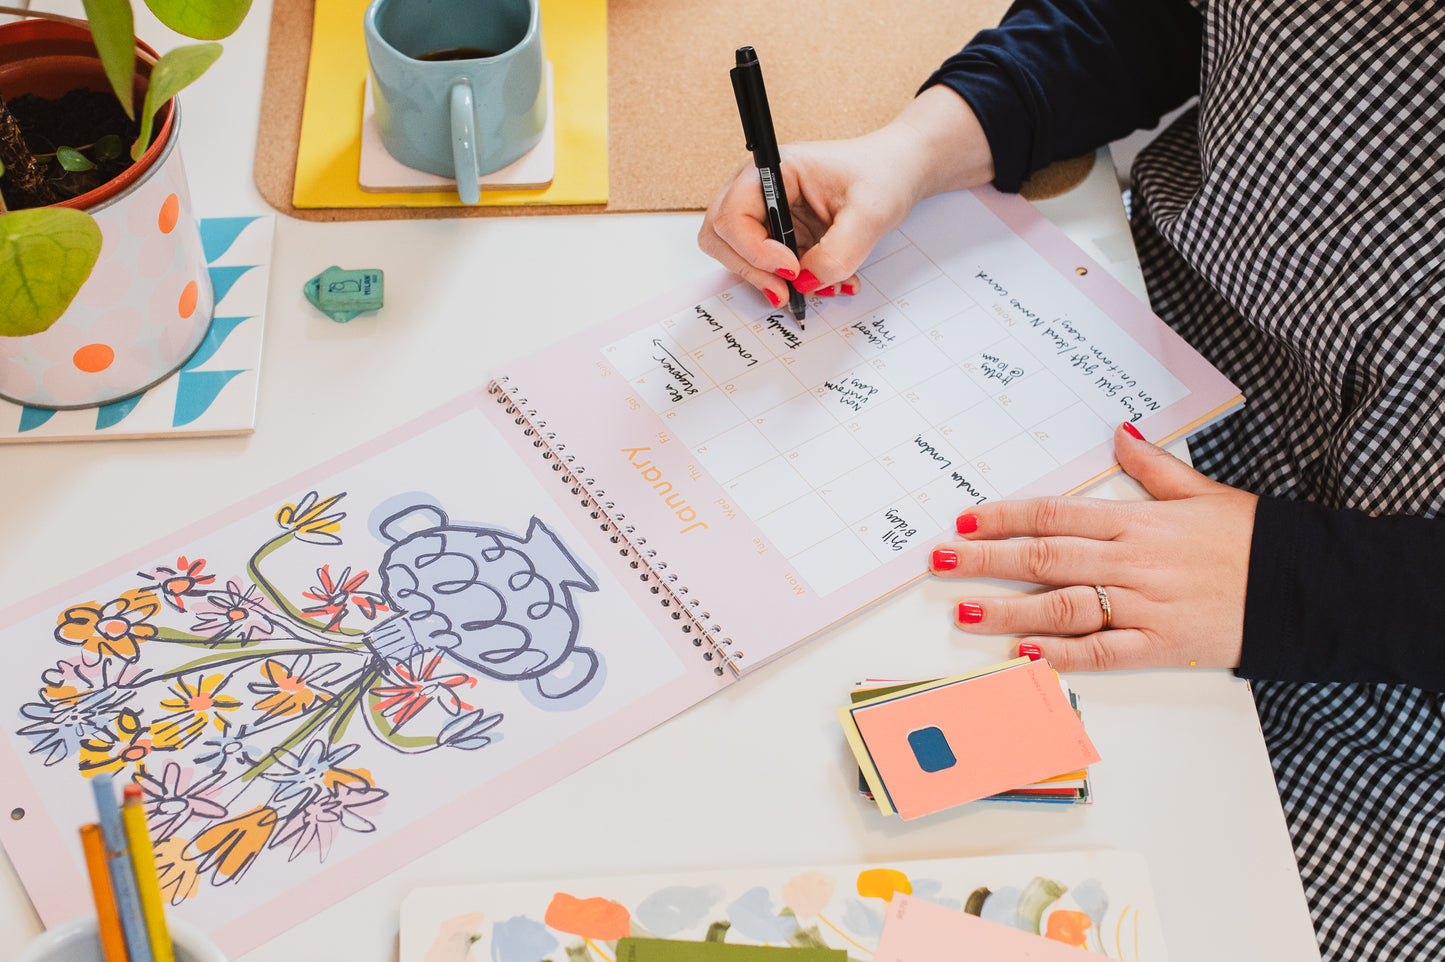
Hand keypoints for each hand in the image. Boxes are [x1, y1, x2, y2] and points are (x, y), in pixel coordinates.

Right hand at [697, 86, 994, 306]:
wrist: (898, 173)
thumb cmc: (883, 176)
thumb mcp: (870, 214)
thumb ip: (838, 253)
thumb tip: (804, 284)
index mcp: (772, 169)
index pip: (733, 215)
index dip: (755, 249)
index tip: (792, 269)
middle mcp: (758, 189)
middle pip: (720, 237)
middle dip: (752, 270)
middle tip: (789, 291)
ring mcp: (765, 213)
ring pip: (737, 257)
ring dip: (771, 280)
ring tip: (820, 285)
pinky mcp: (778, 235)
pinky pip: (766, 268)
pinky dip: (790, 283)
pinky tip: (826, 280)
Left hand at [929, 425, 1258, 671]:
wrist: (1306, 586)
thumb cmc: (1253, 539)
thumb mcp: (1203, 491)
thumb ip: (1153, 467)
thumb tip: (1119, 433)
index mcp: (1137, 521)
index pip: (1054, 516)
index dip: (1005, 518)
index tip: (966, 520)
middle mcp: (1131, 562)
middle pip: (1043, 559)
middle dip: (985, 560)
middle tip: (939, 562)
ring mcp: (1143, 606)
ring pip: (1061, 606)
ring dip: (1007, 610)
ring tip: (963, 613)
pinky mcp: (1160, 645)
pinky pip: (1100, 651)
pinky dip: (1058, 654)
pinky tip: (1021, 655)